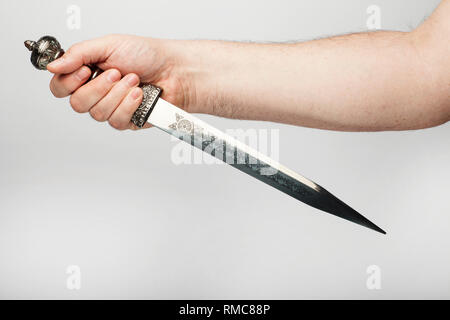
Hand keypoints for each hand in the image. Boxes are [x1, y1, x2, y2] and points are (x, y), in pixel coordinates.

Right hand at [47, 34, 186, 129]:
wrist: (174, 71)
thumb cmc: (146, 55)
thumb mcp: (109, 45)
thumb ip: (79, 54)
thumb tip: (53, 65)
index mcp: (87, 73)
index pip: (60, 87)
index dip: (69, 82)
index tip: (86, 71)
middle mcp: (96, 93)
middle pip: (77, 104)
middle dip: (100, 87)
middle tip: (117, 73)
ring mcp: (111, 108)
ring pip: (98, 113)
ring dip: (118, 94)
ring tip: (134, 80)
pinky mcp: (126, 121)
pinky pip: (117, 121)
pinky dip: (129, 105)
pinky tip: (139, 95)